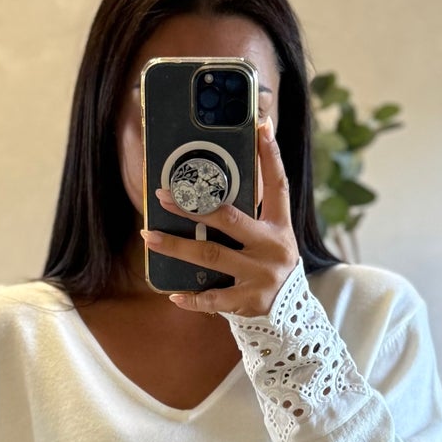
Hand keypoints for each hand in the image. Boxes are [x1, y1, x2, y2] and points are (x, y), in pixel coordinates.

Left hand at [140, 115, 298, 318]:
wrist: (291, 314)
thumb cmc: (269, 265)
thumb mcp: (270, 237)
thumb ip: (251, 214)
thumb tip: (214, 185)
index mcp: (281, 226)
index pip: (278, 185)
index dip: (270, 156)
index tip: (261, 128)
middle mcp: (273, 248)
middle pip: (230, 219)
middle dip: (194, 207)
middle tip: (163, 196)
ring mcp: (261, 275)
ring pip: (211, 256)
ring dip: (177, 246)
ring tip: (150, 237)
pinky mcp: (248, 301)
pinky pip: (214, 298)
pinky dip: (192, 298)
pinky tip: (173, 295)